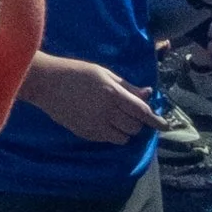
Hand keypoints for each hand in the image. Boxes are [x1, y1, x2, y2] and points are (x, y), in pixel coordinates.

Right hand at [26, 54, 159, 146]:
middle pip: (135, 127)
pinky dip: (112, 133)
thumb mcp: (104, 73)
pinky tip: (104, 121)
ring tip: (118, 119)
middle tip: (131, 113)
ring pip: (123, 137)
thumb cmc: (76, 72)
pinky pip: (108, 139)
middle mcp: (107, 112)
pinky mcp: (85, 133)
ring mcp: (95, 125)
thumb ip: (127, 86)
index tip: (165, 126)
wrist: (46, 83)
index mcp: (113, 94)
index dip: (156, 120)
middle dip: (138, 122)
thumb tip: (148, 94)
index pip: (142, 112)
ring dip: (126, 130)